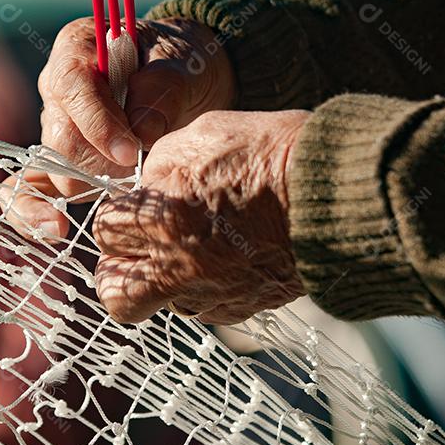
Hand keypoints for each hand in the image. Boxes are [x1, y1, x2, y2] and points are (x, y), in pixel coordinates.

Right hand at [0, 17, 235, 235]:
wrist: (187, 81)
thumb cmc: (181, 63)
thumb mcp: (183, 64)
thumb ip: (162, 91)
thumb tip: (142, 135)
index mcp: (77, 49)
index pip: (71, 87)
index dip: (97, 123)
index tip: (131, 151)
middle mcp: (55, 89)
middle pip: (61, 140)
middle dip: (103, 162)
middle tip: (144, 165)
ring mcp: (53, 128)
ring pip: (56, 172)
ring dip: (97, 184)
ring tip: (135, 176)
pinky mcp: (57, 162)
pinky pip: (27, 189)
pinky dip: (33, 211)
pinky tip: (55, 229)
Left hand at [92, 109, 309, 324]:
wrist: (339, 194)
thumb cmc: (271, 154)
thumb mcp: (201, 136)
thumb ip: (159, 167)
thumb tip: (144, 190)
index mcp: (164, 217)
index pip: (104, 230)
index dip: (117, 215)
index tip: (134, 207)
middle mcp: (180, 266)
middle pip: (115, 292)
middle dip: (118, 267)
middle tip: (136, 247)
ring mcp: (212, 293)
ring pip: (158, 303)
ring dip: (162, 279)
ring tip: (190, 246)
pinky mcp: (241, 308)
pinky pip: (202, 306)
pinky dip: (201, 287)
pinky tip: (222, 256)